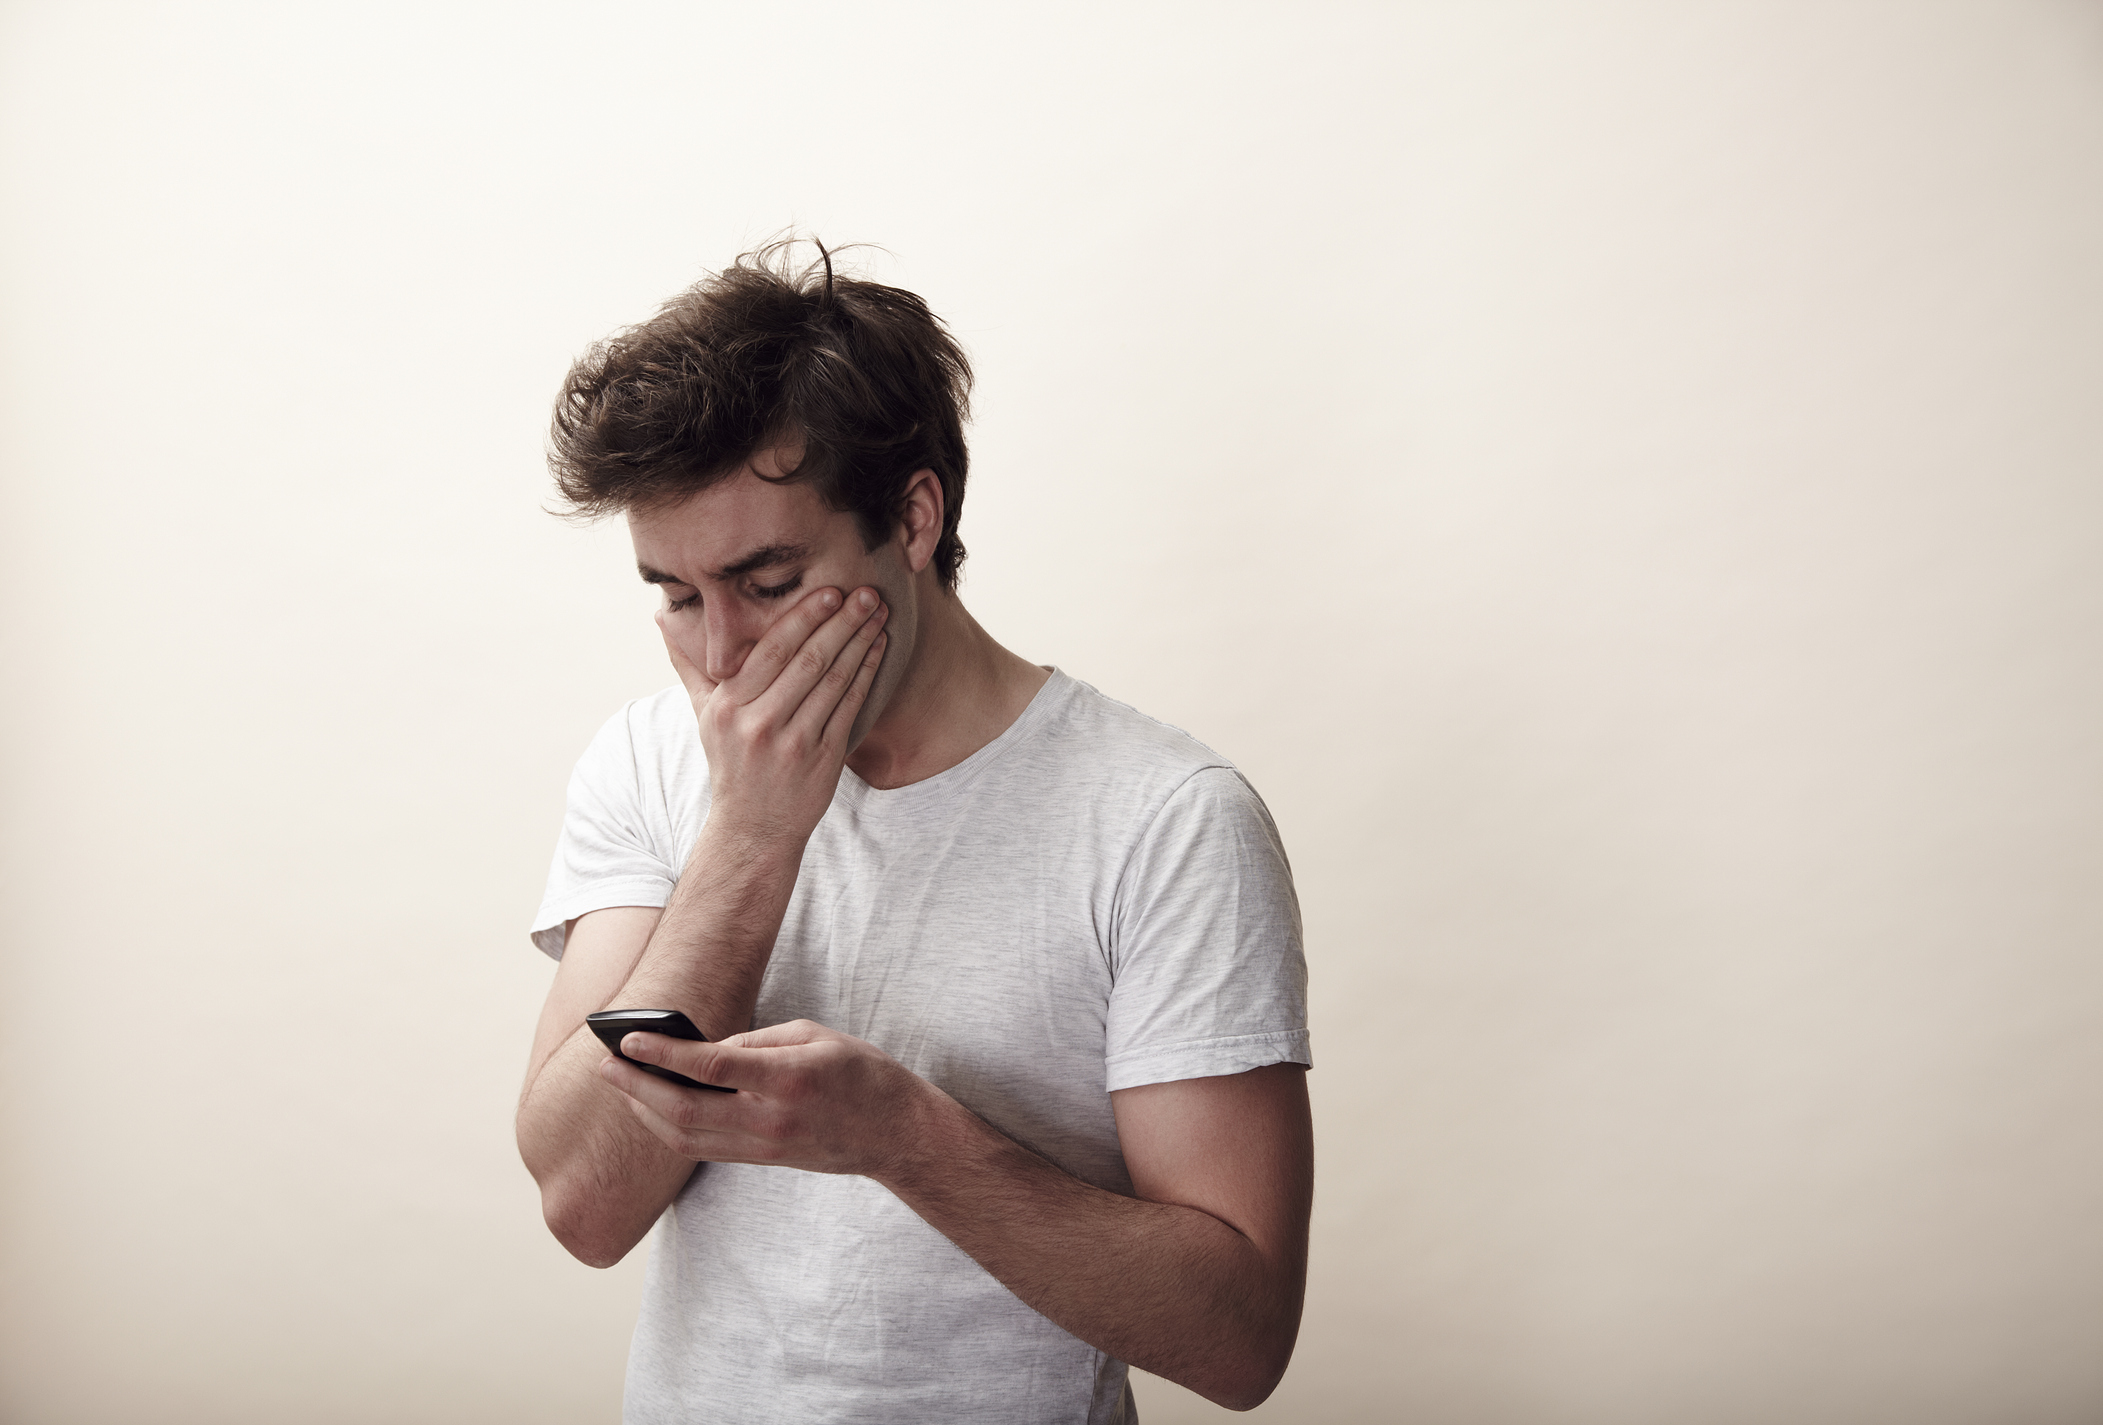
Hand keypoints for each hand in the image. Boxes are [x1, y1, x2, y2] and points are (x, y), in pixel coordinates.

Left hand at [597, 1020, 937, 1179]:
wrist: (892, 1133)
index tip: (629, 1039)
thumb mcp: (816, 1035)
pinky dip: (668, 1128)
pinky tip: (651, 1109)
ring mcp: (763, 1147)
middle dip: (637, 1086)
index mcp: (787, 1080)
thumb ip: (758, 1040)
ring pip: (685, 1136)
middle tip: (606, 1063)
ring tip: (620, 1084)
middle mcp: (769, 1120)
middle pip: (684, 1110)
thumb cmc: (861, 1074)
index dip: (663, 1054)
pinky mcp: (759, 1160)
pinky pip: (701, 1148)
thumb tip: (707, 1048)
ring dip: (644, 1111)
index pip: (710, 1067)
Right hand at [657, 587, 887, 843]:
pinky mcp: (821, 759)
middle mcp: (758, 723)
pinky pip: (848, 707)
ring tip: (879, 613)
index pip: (771, 651)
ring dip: (860, 643)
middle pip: (807, 661)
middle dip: (840, 622)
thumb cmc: (732, 763)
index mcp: (728, 706)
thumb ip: (690, 666)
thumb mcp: (703, 716)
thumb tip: (662, 619)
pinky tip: (878, 649)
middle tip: (866, 593)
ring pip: (832, 680)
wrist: (753, 828)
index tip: (829, 591)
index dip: (804, 617)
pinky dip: (866, 674)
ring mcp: (792, 743)